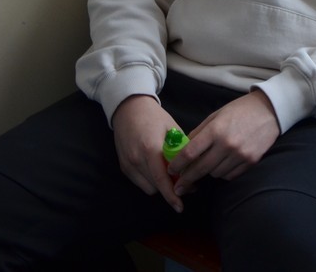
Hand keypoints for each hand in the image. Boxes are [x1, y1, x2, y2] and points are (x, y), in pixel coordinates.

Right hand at [111, 94, 184, 212]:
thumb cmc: (155, 117)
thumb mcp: (172, 129)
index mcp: (150, 148)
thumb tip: (193, 168)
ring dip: (161, 186)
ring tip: (173, 176)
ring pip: (148, 187)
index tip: (180, 206)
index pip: (162, 179)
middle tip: (187, 183)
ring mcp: (127, 163)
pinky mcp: (123, 166)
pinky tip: (159, 171)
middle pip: (156, 186)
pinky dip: (151, 181)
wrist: (129, 108)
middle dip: (171, 189)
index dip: (172, 194)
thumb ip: (181, 150)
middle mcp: (136, 159)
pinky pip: (139, 182)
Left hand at [167, 90, 280, 195]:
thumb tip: (183, 150)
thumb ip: (199, 133)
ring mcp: (240, 154)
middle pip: (200, 169)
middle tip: (179, 186)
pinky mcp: (251, 161)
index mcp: (216, 130)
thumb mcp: (216, 115)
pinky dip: (223, 173)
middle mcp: (227, 144)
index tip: (171, 170)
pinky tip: (222, 165)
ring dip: (208, 173)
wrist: (271, 110)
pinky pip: (230, 175)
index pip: (190, 153)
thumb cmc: (241, 110)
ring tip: (207, 166)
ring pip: (215, 174)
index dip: (177, 165)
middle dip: (187, 179)